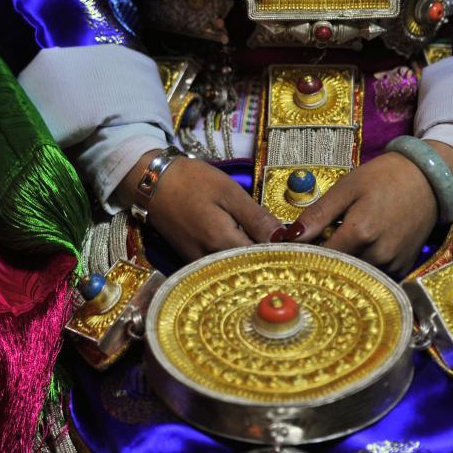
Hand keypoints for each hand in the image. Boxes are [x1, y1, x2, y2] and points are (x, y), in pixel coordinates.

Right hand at [113, 151, 282, 260]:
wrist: (151, 183)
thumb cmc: (192, 182)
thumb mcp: (229, 192)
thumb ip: (256, 218)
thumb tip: (285, 237)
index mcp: (223, 243)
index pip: (263, 260)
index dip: (283, 256)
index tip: (301, 251)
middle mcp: (211, 261)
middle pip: (249, 270)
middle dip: (271, 263)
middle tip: (294, 255)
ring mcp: (199, 263)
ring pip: (235, 271)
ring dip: (255, 264)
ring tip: (276, 253)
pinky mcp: (192, 260)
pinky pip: (221, 267)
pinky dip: (237, 262)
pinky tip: (249, 250)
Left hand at [281, 140, 452, 276]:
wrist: (428, 179)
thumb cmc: (384, 178)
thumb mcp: (347, 188)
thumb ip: (318, 215)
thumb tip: (289, 237)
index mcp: (360, 233)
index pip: (320, 257)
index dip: (304, 254)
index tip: (294, 249)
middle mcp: (378, 255)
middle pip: (337, 270)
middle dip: (323, 262)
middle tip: (315, 246)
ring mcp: (393, 264)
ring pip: (356, 275)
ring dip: (343, 265)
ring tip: (339, 245)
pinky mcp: (403, 268)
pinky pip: (374, 276)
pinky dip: (363, 267)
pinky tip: (360, 249)